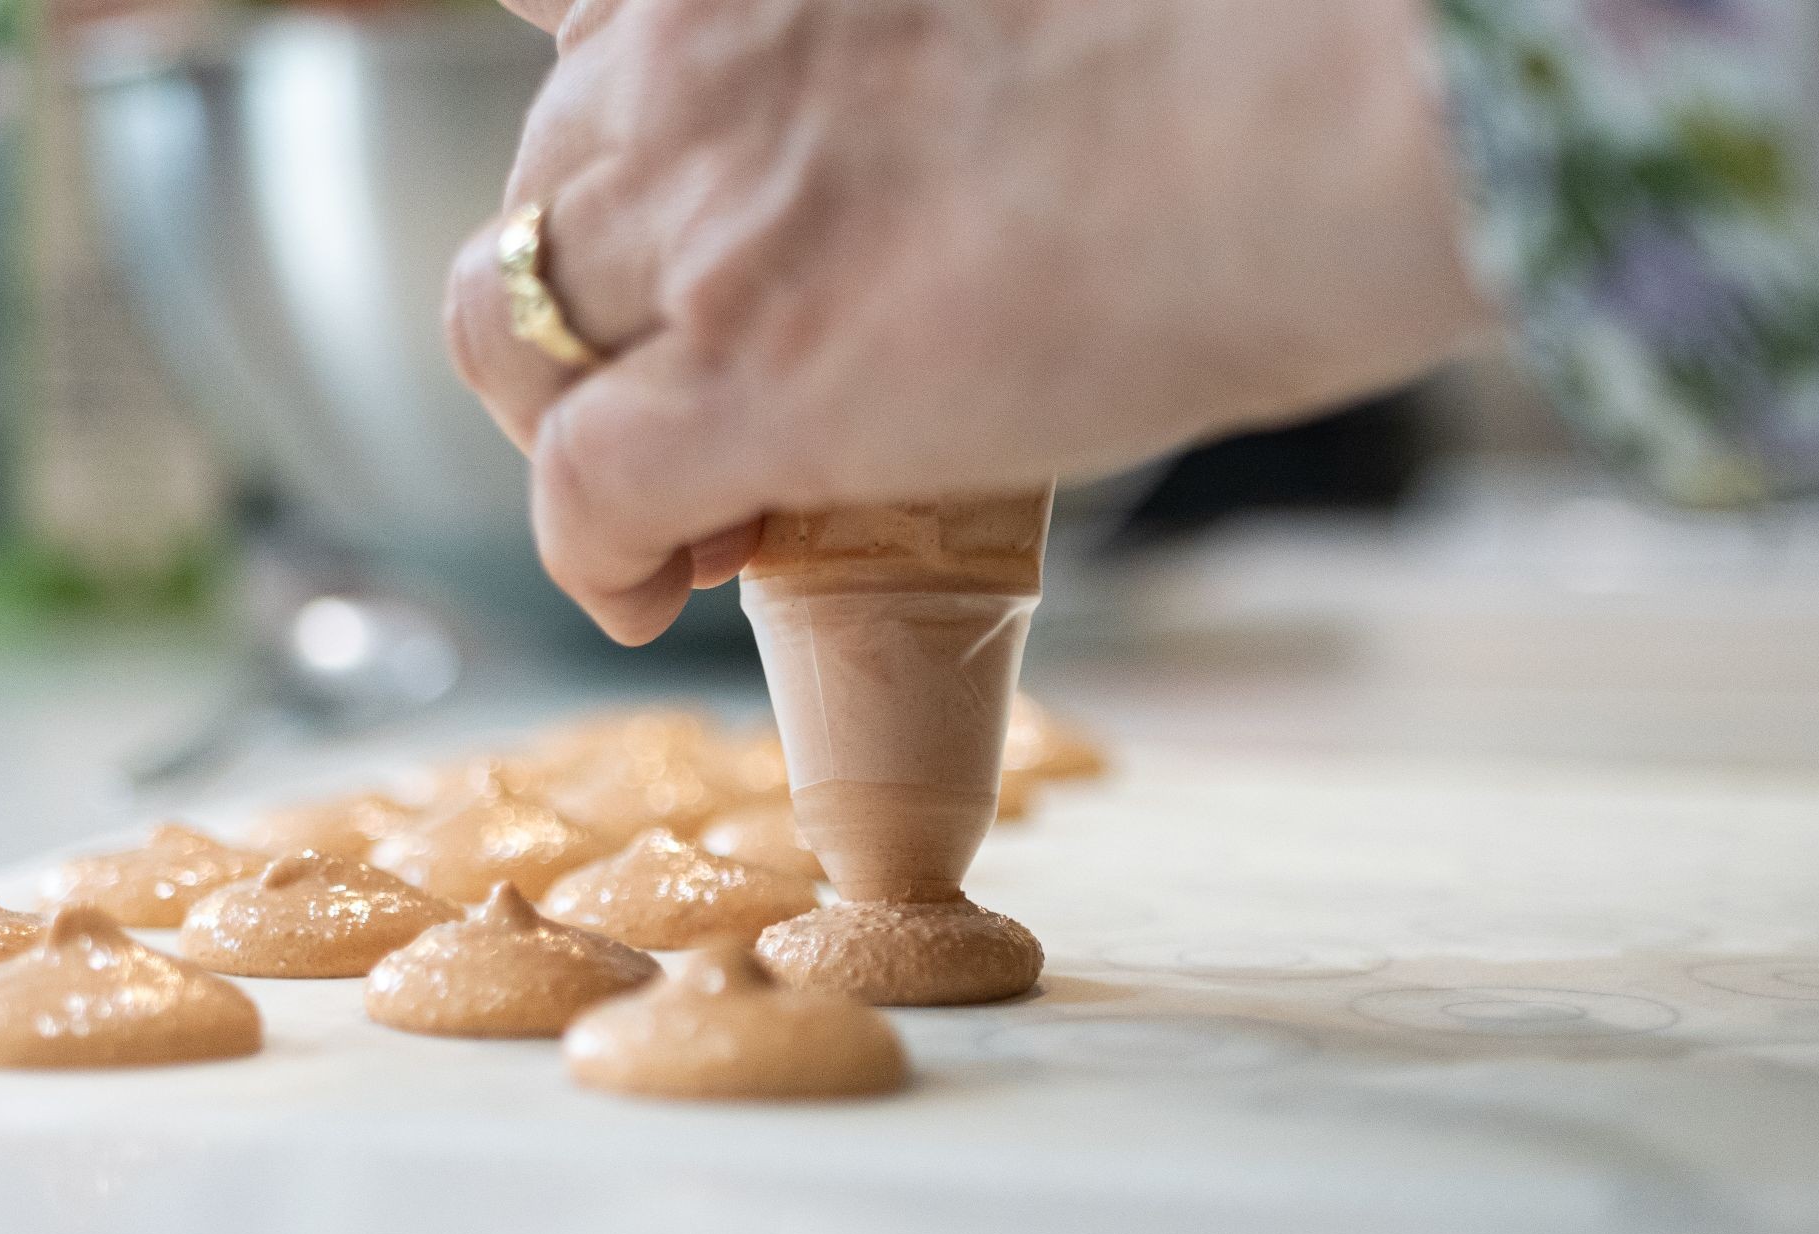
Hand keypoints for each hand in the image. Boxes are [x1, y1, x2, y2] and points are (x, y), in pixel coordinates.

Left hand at [444, 0, 1493, 643]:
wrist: (1315, 119)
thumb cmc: (1234, 37)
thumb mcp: (998, 1)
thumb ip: (889, 55)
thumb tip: (914, 143)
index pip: (553, 12)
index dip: (579, 116)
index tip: (638, 196)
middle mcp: (678, 61)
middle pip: (532, 196)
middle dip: (591, 300)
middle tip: (695, 379)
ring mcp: (700, 224)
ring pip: (504, 335)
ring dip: (557, 422)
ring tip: (673, 499)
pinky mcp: (745, 383)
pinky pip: (574, 491)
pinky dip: (588, 557)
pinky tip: (647, 591)